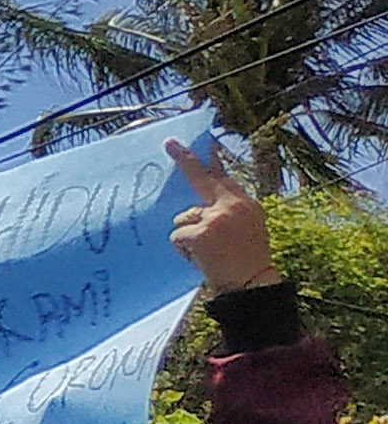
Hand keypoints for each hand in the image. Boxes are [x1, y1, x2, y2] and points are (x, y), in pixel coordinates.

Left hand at [166, 135, 277, 291]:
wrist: (253, 285)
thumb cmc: (246, 262)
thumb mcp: (246, 230)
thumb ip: (226, 214)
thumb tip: (194, 210)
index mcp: (245, 204)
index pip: (225, 177)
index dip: (212, 159)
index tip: (205, 139)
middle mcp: (233, 205)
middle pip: (202, 178)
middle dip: (185, 159)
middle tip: (169, 143)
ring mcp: (217, 217)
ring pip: (182, 219)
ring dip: (187, 237)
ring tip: (207, 253)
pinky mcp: (201, 232)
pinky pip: (177, 237)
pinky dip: (183, 250)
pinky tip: (200, 259)